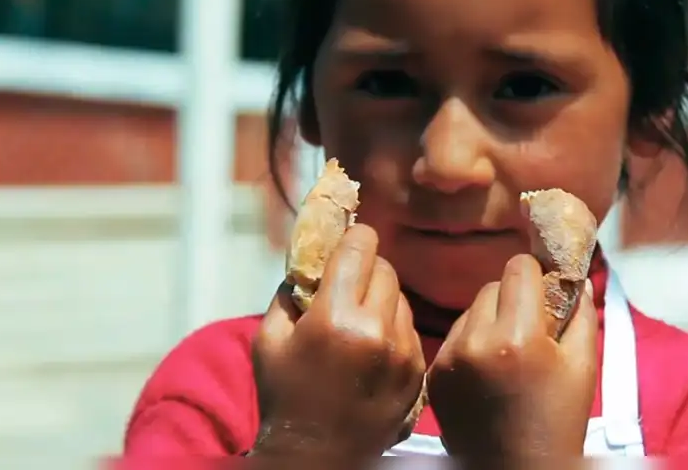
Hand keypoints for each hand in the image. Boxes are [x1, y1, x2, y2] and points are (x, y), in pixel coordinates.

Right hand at [250, 224, 425, 458]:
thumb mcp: (268, 340)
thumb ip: (289, 292)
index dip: (353, 239)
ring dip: (382, 298)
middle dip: (366, 269)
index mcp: (334, 318)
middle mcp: (376, 330)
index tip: (348, 241)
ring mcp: (403, 352)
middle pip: (385, 269)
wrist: (318, 457)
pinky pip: (410, 328)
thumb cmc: (285, 397)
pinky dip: (394, 327)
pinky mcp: (418, 371)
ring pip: (401, 297)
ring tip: (360, 319)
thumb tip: (311, 258)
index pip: (360, 247)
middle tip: (349, 284)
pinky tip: (374, 346)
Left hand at [428, 255, 597, 459]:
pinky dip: (471, 343)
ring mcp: (449, 358)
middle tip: (530, 330)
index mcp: (518, 337)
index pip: (519, 268)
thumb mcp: (584, 366)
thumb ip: (581, 314)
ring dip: (490, 320)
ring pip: (471, 310)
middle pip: (493, 286)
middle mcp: (476, 341)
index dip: (537, 277)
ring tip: (507, 355)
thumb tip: (575, 277)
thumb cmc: (558, 422)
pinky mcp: (434, 373)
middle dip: (514, 300)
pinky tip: (487, 371)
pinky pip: (455, 336)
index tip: (546, 296)